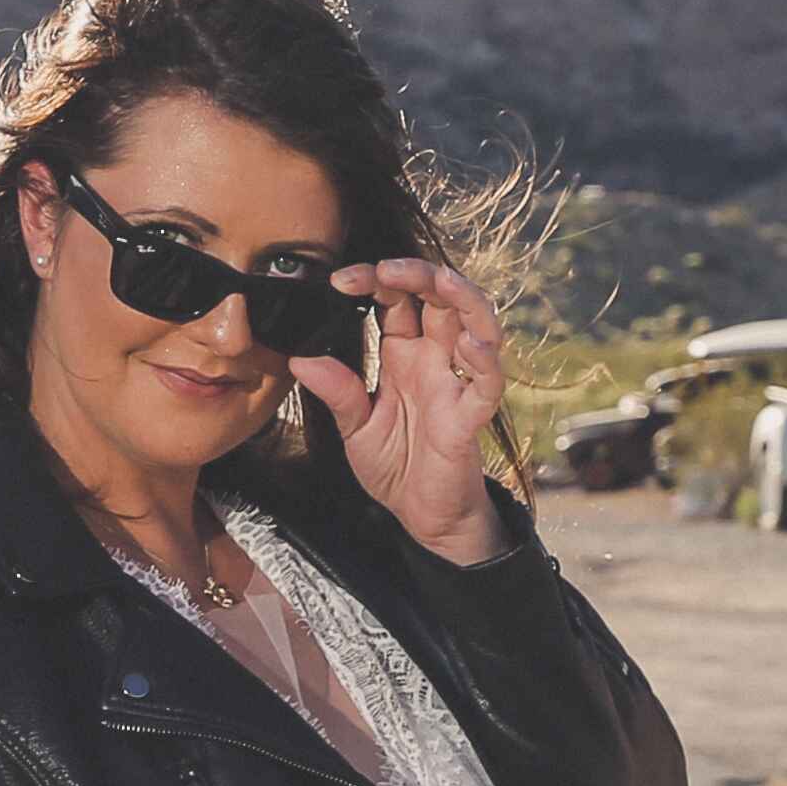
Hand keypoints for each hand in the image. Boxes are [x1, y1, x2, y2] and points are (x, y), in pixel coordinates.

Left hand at [289, 257, 510, 564]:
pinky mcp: (471, 417)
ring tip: (441, 282)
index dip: (376, 280)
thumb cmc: (395, 467)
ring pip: (476, 324)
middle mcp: (433, 361)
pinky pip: (487, 384)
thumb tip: (300, 359)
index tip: (341, 280)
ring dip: (463, 298)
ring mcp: (455, 384)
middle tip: (388, 268)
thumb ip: (337, 392)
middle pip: (440, 297)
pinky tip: (470, 347)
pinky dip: (484, 362)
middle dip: (420, 273)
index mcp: (403, 356)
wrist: (424, 516)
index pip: (397, 300)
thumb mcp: (354, 428)